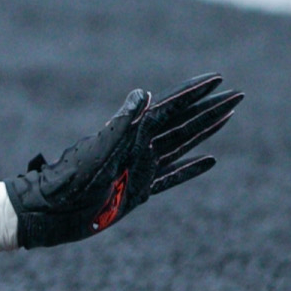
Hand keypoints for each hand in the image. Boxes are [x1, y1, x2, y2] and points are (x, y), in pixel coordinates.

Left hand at [8, 74, 240, 248]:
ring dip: (206, 130)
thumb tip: (142, 93)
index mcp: (132, 135)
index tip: (218, 78)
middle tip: (238, 93)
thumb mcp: (98, 149)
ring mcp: (143, 169)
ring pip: (183, 145)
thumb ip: (122, 123)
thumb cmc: (70, 180)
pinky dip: (192, 169)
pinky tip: (211, 160)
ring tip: (229, 114)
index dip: (194, 93)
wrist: (52, 211)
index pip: (170, 108)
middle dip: (210, 108)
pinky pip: (174, 177)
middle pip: (183, 122)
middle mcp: (140, 148)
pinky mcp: (142, 192)